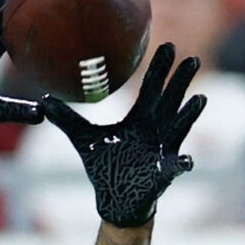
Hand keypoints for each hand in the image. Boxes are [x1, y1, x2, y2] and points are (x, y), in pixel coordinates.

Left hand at [40, 42, 205, 228]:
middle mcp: (156, 129)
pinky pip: (176, 167)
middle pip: (171, 100)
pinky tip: (187, 161)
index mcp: (140, 118)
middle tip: (193, 60)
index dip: (160, 68)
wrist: (114, 198)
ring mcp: (164, 149)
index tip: (169, 46)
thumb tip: (45, 101)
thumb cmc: (105, 166)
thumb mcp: (83, 139)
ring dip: (189, 115)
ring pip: (179, 128)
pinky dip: (182, 164)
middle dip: (181, 82)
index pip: (152, 88)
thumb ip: (67, 120)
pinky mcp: (165, 172)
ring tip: (199, 99)